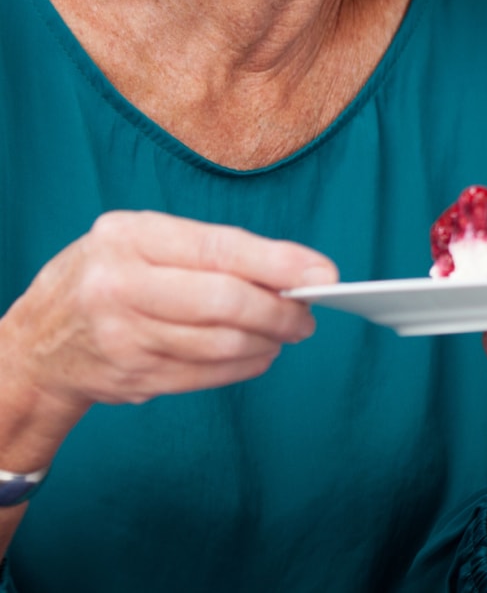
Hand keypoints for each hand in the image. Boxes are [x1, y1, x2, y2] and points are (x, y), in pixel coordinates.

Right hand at [0, 210, 337, 441]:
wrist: (34, 345)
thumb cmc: (106, 276)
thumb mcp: (142, 240)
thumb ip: (208, 250)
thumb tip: (289, 269)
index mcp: (129, 238)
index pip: (220, 250)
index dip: (278, 263)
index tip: (322, 273)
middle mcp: (121, 287)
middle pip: (225, 303)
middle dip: (280, 310)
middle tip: (307, 314)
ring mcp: (124, 338)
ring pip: (219, 344)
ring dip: (267, 341)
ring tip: (288, 332)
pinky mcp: (132, 378)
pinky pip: (204, 374)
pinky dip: (242, 366)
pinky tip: (258, 354)